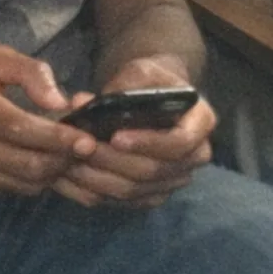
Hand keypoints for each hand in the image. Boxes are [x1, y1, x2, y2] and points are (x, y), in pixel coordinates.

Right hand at [0, 45, 96, 197]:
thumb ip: (28, 72)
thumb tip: (61, 102)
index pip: (20, 128)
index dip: (58, 138)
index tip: (87, 139)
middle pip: (26, 163)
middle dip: (63, 160)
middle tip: (86, 151)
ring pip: (21, 183)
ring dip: (52, 174)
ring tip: (69, 159)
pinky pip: (7, 190)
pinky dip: (31, 181)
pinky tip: (43, 167)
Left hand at [54, 56, 216, 208]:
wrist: (155, 97)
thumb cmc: (150, 80)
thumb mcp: (140, 71)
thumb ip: (119, 86)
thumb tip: (82, 103)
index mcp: (202, 121)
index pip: (179, 142)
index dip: (147, 143)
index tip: (115, 137)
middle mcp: (196, 156)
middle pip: (154, 171)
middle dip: (113, 161)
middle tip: (82, 149)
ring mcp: (176, 179)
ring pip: (136, 190)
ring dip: (100, 179)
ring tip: (70, 161)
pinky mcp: (155, 194)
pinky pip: (125, 202)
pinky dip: (97, 191)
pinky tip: (74, 178)